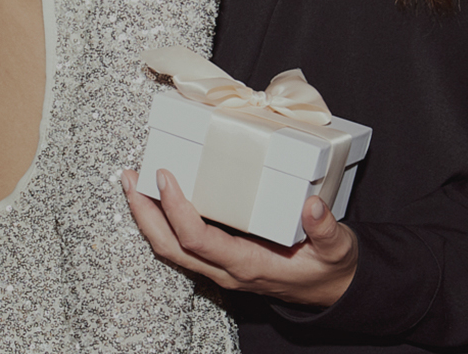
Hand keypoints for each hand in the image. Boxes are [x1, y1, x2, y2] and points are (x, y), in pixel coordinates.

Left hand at [121, 168, 358, 308]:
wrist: (328, 290)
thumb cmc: (329, 268)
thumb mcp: (337, 249)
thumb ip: (327, 229)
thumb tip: (313, 206)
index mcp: (249, 265)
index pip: (199, 241)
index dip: (177, 210)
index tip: (166, 178)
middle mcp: (226, 270)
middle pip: (170, 248)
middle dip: (144, 214)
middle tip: (130, 177)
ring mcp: (219, 268)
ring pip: (169, 249)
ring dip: (147, 217)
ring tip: (132, 183)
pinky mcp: (219, 261)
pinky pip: (180, 246)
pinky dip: (162, 221)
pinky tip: (156, 198)